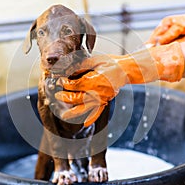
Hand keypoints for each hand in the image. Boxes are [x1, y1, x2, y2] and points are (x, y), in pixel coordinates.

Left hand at [56, 42, 184, 126]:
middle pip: (77, 98)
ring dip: (73, 112)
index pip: (75, 85)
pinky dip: (92, 119)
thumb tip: (68, 69)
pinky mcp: (105, 101)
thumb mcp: (95, 60)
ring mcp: (101, 99)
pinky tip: (85, 124)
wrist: (127, 70)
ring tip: (63, 114)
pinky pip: (98, 113)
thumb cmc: (112, 63)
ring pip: (84, 109)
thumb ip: (80, 65)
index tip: (60, 80)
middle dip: (65, 97)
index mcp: (93, 81)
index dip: (65, 83)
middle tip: (58, 95)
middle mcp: (96, 93)